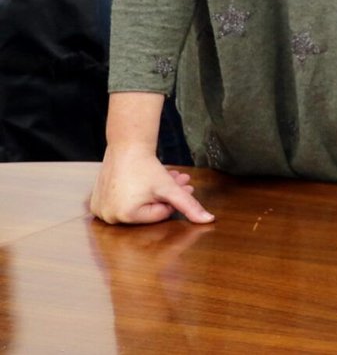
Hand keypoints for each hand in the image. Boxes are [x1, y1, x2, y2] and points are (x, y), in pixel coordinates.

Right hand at [90, 145, 213, 224]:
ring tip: (169, 177)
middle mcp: (109, 217)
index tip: (182, 187)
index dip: (172, 200)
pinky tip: (146, 181)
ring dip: (155, 193)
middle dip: (167, 196)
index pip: (159, 215)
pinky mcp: (96, 202)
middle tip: (181, 180)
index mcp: (125, 217)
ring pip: (137, 205)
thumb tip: (209, 220)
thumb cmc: (146, 167)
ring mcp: (100, 210)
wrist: (126, 146)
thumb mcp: (170, 188)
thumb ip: (189, 206)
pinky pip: (122, 202)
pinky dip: (135, 193)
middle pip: (148, 210)